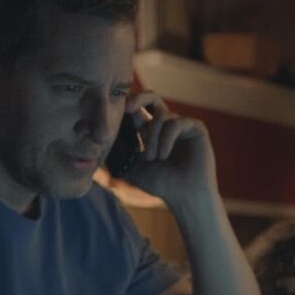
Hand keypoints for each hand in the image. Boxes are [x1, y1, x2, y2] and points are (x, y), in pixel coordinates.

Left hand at [122, 91, 217, 207]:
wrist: (185, 197)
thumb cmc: (161, 184)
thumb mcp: (132, 167)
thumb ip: (118, 152)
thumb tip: (99, 137)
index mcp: (151, 131)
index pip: (137, 110)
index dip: (126, 106)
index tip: (114, 111)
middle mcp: (167, 124)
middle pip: (151, 97)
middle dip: (138, 99)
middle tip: (127, 107)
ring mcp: (182, 125)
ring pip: (161, 115)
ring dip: (152, 137)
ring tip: (152, 158)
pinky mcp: (196, 128)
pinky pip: (175, 123)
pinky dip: (165, 139)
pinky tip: (163, 156)